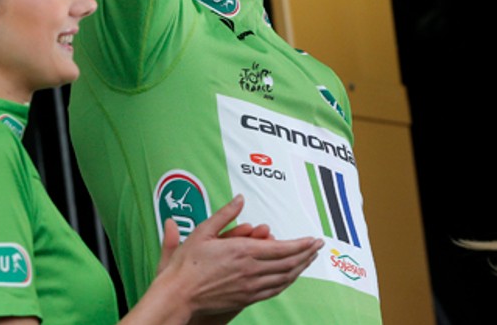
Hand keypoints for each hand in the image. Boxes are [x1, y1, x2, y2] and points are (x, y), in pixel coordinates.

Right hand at [157, 195, 322, 317]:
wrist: (179, 294)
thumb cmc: (187, 264)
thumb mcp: (203, 230)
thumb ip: (225, 214)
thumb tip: (240, 199)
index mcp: (242, 251)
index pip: (281, 248)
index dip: (301, 244)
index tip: (314, 239)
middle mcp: (250, 270)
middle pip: (288, 263)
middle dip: (306, 254)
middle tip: (318, 247)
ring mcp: (249, 287)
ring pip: (284, 278)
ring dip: (300, 268)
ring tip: (309, 260)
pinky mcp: (245, 298)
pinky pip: (273, 290)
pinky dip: (286, 282)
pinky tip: (290, 277)